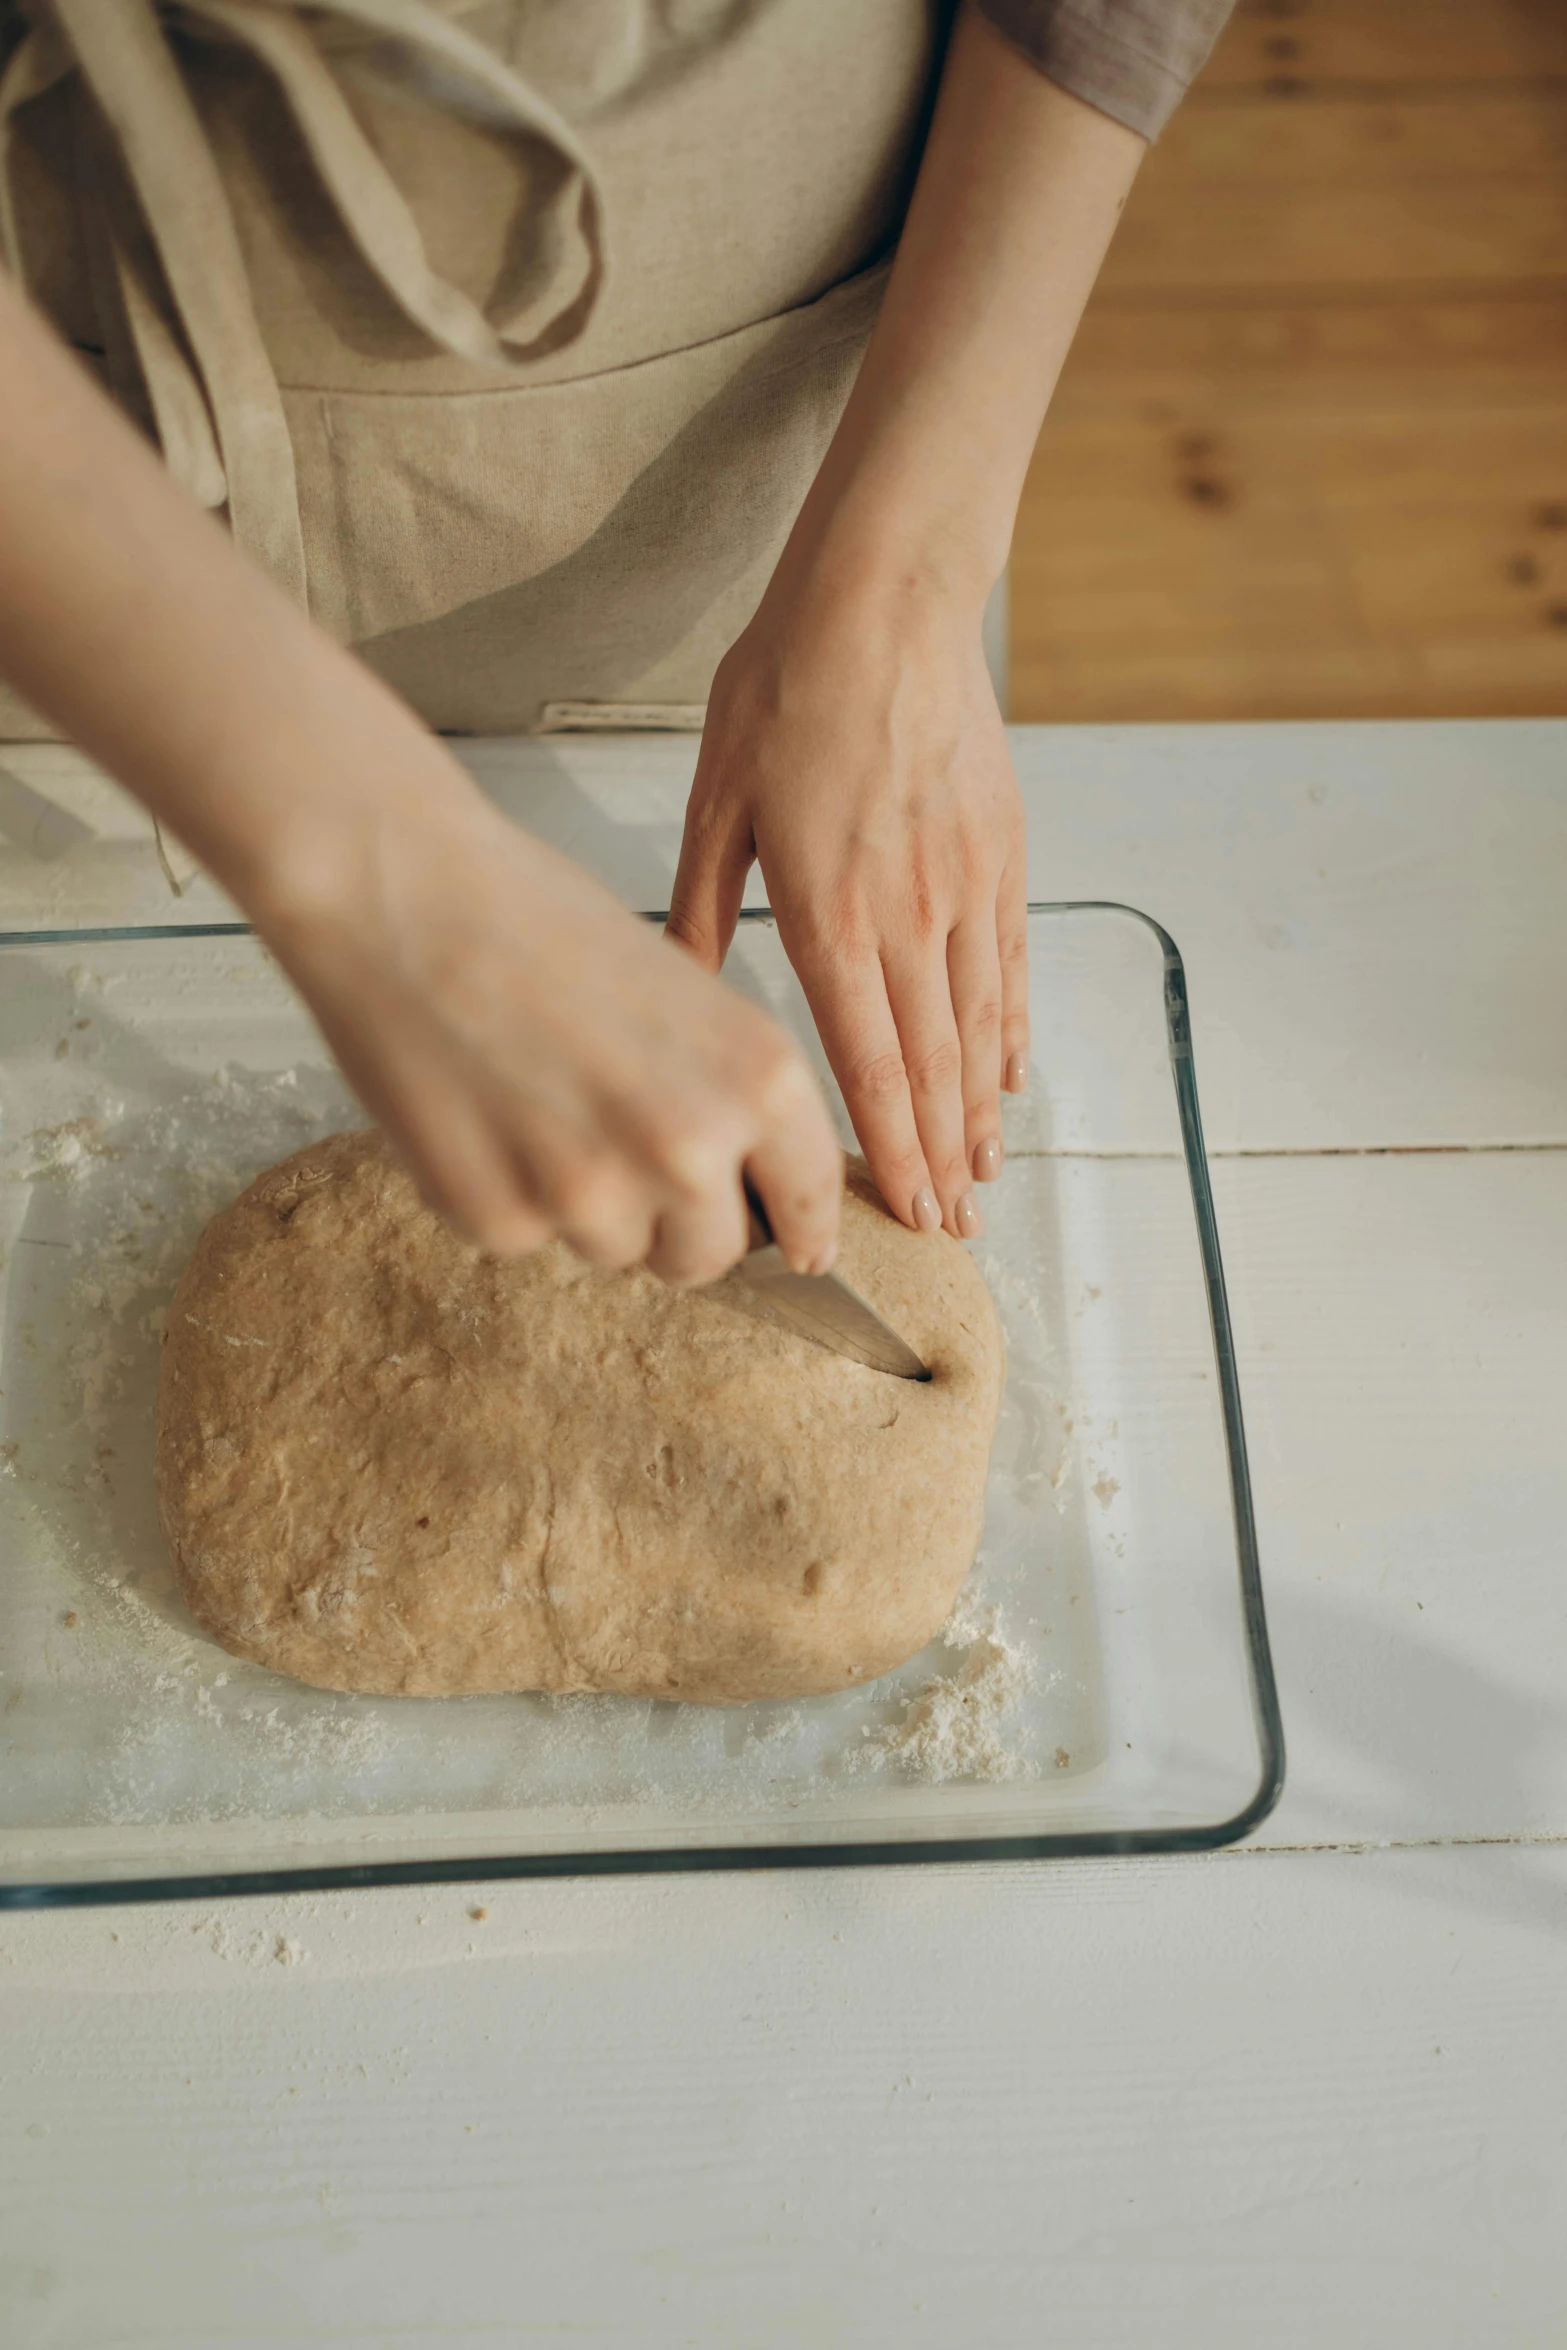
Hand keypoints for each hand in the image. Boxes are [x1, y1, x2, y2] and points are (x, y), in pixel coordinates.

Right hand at [257, 780, 842, 1283]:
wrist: (402, 891)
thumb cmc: (535, 918)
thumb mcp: (684, 992)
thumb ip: (727, 1091)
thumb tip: (744, 1177)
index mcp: (759, 1078)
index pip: (808, 1201)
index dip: (797, 1227)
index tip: (796, 1248)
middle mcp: (691, 1147)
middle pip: (711, 1255)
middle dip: (676, 1224)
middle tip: (624, 1152)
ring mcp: (592, 1194)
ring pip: (616, 1253)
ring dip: (588, 1207)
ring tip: (538, 1102)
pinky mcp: (500, 1217)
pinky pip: (525, 1240)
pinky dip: (505, 1194)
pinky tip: (478, 1111)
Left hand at [667, 567, 1028, 1239]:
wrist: (885, 600)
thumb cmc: (787, 689)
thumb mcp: (716, 799)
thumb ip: (701, 908)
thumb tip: (682, 992)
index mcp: (827, 915)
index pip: (867, 1063)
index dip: (888, 1148)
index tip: (902, 1209)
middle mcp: (907, 918)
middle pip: (931, 1067)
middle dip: (941, 1159)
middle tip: (951, 1229)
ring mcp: (964, 888)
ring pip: (979, 1027)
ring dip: (981, 1113)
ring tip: (986, 1177)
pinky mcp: (1000, 853)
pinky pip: (1012, 964)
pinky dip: (1013, 1029)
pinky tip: (1012, 1077)